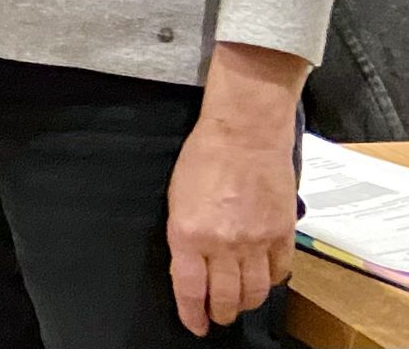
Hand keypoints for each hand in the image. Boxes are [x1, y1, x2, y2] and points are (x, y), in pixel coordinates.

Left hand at [168, 43, 307, 333]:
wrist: (244, 133)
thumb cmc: (203, 157)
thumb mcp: (176, 198)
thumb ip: (184, 236)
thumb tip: (189, 267)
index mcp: (188, 233)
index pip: (189, 289)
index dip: (192, 314)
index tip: (195, 325)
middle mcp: (223, 243)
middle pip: (225, 297)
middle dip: (220, 313)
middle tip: (218, 317)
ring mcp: (257, 240)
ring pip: (254, 291)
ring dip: (246, 303)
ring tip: (239, 304)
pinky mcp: (283, 233)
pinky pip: (279, 271)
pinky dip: (271, 281)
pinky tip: (264, 280)